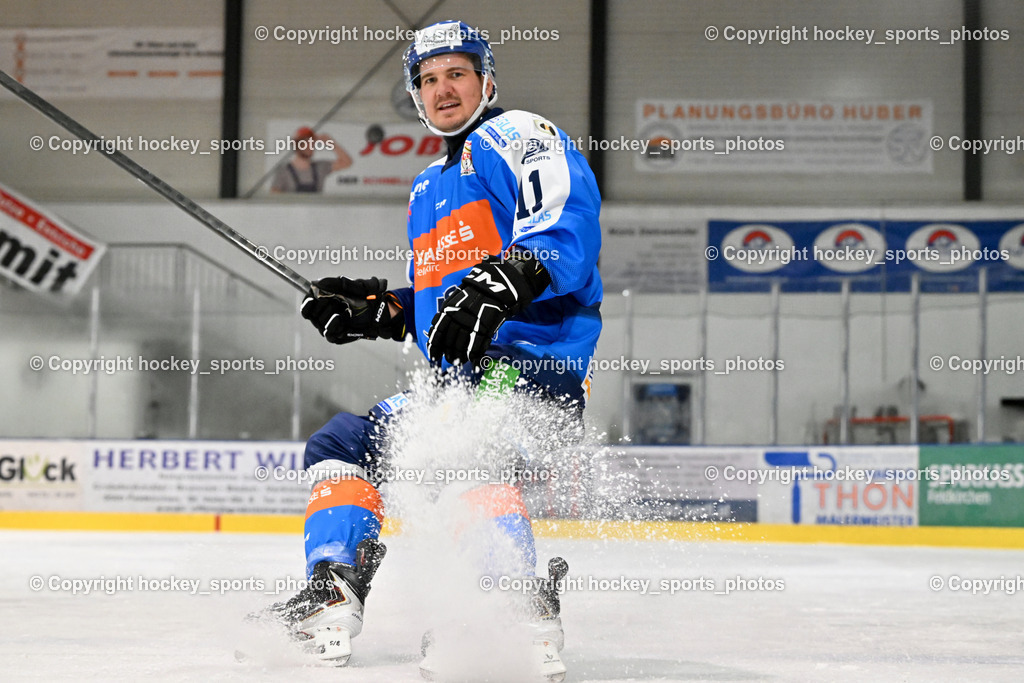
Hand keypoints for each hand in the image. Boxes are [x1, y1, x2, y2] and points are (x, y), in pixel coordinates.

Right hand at [301, 277, 403, 343]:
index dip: (307, 302)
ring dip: (328, 313)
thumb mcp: (351, 284)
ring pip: (319, 322)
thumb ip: (334, 283)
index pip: (307, 304)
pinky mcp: (338, 336)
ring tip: (341, 307)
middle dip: (322, 305)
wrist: (380, 308)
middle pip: (311, 314)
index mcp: (324, 301)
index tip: (312, 297)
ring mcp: (330, 326)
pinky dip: (332, 324)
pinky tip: (339, 317)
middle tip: (335, 299)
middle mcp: (324, 315)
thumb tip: (316, 282)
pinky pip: (329, 333)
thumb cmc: (366, 295)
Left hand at [427, 254, 550, 365]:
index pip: (437, 331)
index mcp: (448, 309)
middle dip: (449, 352)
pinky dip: (474, 354)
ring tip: (459, 361)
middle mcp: (458, 316)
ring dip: (460, 355)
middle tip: (450, 360)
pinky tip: (472, 359)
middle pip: (450, 340)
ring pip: (462, 344)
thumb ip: (448, 314)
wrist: (496, 286)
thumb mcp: (457, 299)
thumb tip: (439, 329)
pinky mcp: (486, 326)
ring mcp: (472, 322)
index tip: (434, 356)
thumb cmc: (475, 293)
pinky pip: (477, 344)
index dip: (434, 346)